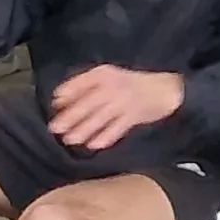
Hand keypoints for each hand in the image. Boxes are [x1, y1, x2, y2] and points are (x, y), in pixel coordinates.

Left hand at [47, 65, 182, 151]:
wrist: (164, 89)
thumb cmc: (129, 85)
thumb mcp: (107, 78)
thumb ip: (83, 87)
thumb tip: (58, 101)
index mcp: (103, 74)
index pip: (82, 82)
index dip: (68, 92)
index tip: (55, 103)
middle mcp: (113, 85)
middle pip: (89, 102)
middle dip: (71, 116)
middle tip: (55, 128)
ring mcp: (125, 101)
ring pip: (101, 117)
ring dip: (84, 129)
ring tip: (70, 140)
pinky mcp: (135, 115)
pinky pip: (118, 128)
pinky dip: (105, 136)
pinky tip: (93, 145)